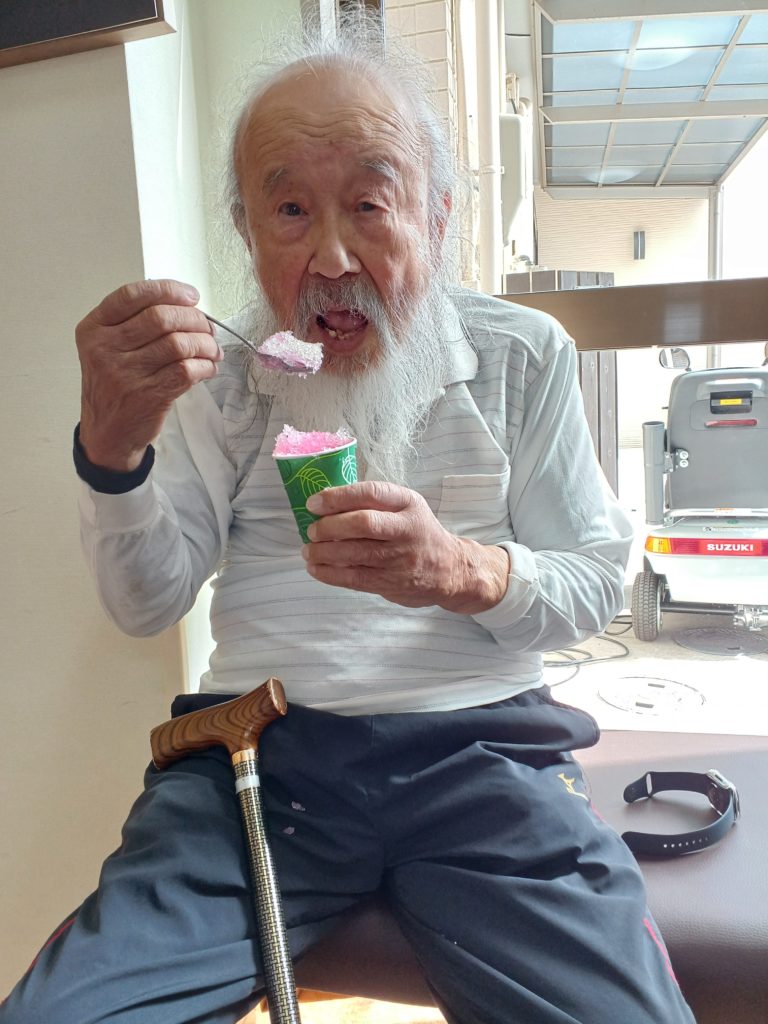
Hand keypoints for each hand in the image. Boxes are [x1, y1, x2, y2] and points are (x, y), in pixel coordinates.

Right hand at [76, 279, 220, 470]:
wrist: (108, 432)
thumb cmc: (115, 385)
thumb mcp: (107, 349)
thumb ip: (135, 323)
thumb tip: (188, 307)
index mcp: (94, 329)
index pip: (132, 296)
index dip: (168, 290)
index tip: (192, 296)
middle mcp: (105, 349)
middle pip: (161, 317)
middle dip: (194, 319)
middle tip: (208, 328)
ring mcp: (125, 374)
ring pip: (178, 344)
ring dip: (205, 344)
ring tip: (212, 350)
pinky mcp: (148, 396)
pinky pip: (187, 371)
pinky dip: (205, 366)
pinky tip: (208, 368)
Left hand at [302, 481, 509, 613]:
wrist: (450, 570)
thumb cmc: (418, 533)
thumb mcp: (406, 508)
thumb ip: (375, 503)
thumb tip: (325, 505)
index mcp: (408, 504)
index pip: (371, 493)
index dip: (338, 497)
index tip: (314, 503)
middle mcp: (406, 529)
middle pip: (363, 524)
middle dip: (329, 526)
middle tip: (312, 530)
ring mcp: (400, 558)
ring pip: (356, 554)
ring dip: (324, 552)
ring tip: (308, 550)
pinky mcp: (392, 583)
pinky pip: (355, 578)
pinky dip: (330, 574)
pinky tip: (316, 568)